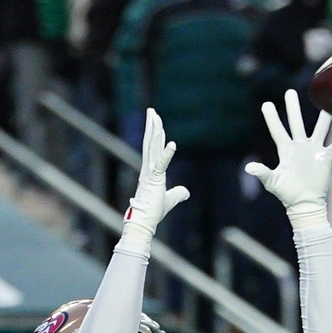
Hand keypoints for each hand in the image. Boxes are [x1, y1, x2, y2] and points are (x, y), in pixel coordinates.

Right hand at [123, 108, 189, 238]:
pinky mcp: (154, 180)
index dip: (156, 135)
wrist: (144, 221)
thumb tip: (186, 192)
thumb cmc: (154, 211)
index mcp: (150, 171)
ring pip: (153, 147)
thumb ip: (178, 193)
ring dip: (155, 131)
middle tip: (152, 111)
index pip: (153, 148)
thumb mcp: (170, 200)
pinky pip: (161, 164)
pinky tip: (173, 144)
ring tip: (155, 116)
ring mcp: (149, 173)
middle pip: (150, 142)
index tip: (156, 122)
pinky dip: (167, 154)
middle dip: (152, 126)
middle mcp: (148, 168)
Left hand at [246, 89, 331, 226]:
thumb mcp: (273, 182)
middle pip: (296, 123)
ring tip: (327, 103)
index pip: (277, 131)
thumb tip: (249, 167)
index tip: (266, 104)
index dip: (272, 118)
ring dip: (323, 118)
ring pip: (318, 130)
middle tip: (290, 92)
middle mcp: (299, 147)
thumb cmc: (287, 194)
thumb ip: (262, 172)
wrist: (305, 204)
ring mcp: (313, 151)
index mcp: (285, 151)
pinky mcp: (325, 158)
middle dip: (293, 108)